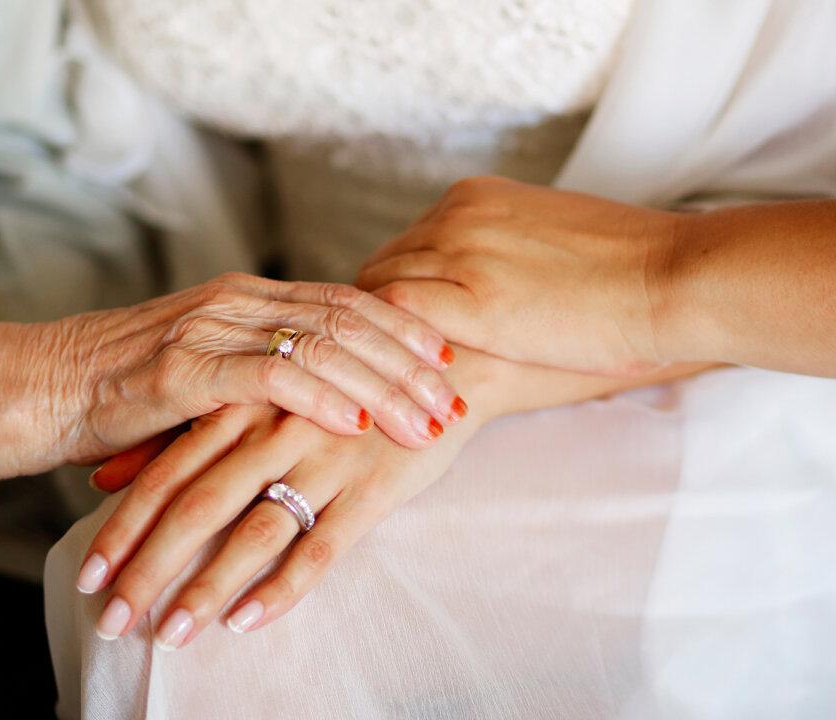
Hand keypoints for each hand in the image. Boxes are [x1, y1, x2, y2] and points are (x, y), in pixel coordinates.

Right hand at [47, 272, 462, 464]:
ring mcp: (212, 328)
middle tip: (456, 399)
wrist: (48, 388)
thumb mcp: (211, 369)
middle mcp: (238, 300)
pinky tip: (357, 423)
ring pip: (321, 344)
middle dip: (410, 363)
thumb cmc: (132, 389)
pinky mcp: (185, 367)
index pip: (347, 302)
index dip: (404, 331)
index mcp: (250, 296)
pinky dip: (320, 398)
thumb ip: (264, 368)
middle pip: (349, 319)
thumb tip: (329, 393)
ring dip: (382, 386)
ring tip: (427, 421)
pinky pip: (268, 375)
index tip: (449, 364)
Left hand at [77, 342, 718, 644]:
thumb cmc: (339, 370)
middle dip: (149, 565)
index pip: (171, 467)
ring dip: (204, 587)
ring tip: (167, 636)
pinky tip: (249, 623)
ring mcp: (324, 456)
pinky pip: (323, 544)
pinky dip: (284, 586)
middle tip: (110, 617)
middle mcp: (275, 426)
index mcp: (245, 398)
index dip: (126, 522)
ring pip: (250, 529)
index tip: (89, 575)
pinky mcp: (371, 484)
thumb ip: (188, 430)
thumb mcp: (259, 389)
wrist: (444, 346)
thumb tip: (116, 472)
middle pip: (196, 503)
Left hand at [356, 176, 680, 375]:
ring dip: (380, 337)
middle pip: (380, 267)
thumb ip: (498, 251)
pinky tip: (404, 379)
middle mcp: (457, 217)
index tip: (396, 333)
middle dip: (375, 318)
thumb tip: (477, 287)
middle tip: (379, 364)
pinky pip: (397, 313)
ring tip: (386, 380)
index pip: (402, 247)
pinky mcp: (475, 300)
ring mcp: (462, 254)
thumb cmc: (627, 268)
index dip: (392, 292)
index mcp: (473, 197)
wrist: (673, 277)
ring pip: (378, 291)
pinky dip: (392, 347)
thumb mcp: (544, 236)